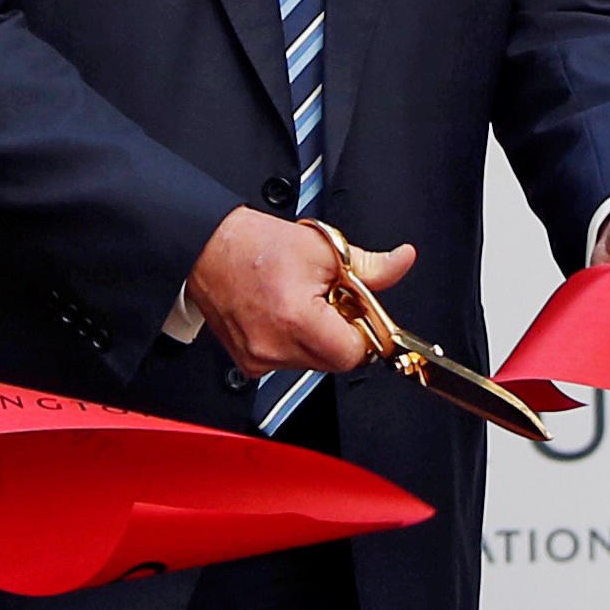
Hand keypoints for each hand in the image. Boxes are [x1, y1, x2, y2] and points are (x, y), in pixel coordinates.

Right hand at [184, 209, 411, 374]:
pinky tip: (281, 316)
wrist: (207, 247)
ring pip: (312, 363)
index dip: (361, 330)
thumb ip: (370, 266)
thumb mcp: (323, 248)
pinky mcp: (247, 364)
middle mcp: (274, 347)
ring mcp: (258, 359)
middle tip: (326, 300)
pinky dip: (292, 343)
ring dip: (316, 338)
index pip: (354, 353)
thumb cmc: (255, 245)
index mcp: (296, 320)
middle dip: (339, 332)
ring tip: (299, 303)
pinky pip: (287, 363)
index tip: (356, 312)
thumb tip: (401, 262)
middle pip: (334, 361)